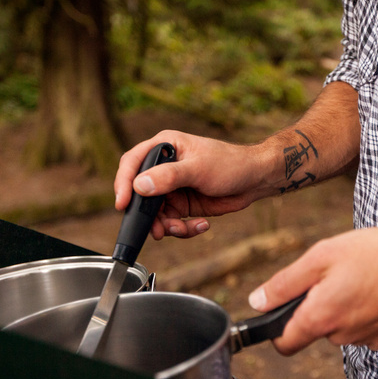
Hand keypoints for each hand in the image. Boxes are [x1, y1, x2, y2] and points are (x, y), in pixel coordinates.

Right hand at [114, 130, 274, 238]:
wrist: (255, 180)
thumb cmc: (230, 163)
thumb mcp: (198, 168)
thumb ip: (168, 177)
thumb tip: (139, 185)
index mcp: (165, 148)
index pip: (132, 163)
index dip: (123, 183)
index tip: (123, 204)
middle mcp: (164, 168)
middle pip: (141, 195)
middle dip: (148, 216)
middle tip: (158, 230)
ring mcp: (173, 188)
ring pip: (156, 214)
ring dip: (167, 226)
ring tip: (183, 229)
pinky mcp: (183, 205)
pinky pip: (173, 222)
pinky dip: (183, 229)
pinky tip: (201, 224)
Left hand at [248, 223, 377, 353]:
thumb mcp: (323, 255)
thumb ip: (285, 283)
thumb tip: (257, 301)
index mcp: (322, 316)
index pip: (283, 344)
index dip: (276, 328)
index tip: (281, 310)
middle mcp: (342, 335)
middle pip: (314, 330)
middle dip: (317, 306)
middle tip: (334, 275)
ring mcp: (366, 339)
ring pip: (339, 327)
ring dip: (342, 307)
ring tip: (360, 277)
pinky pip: (362, 328)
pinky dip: (363, 312)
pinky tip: (377, 289)